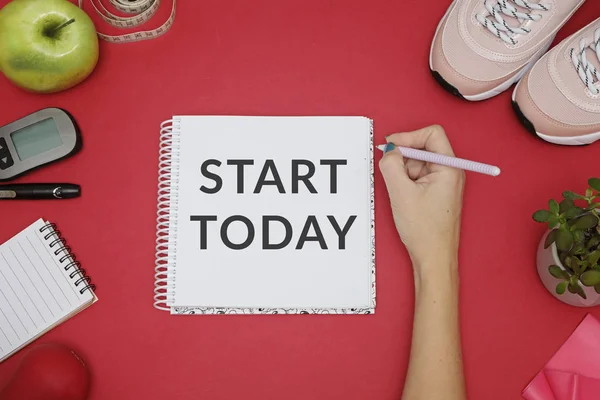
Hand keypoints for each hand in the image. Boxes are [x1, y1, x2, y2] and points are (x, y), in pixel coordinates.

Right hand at [379, 125, 464, 270]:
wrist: (433, 258)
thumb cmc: (425, 231)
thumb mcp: (401, 193)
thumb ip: (391, 166)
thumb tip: (388, 150)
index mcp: (449, 168)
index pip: (431, 134)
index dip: (408, 136)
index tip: (391, 147)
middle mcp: (450, 172)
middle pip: (423, 147)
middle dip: (403, 157)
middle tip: (390, 172)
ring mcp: (444, 182)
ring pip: (417, 163)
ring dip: (403, 172)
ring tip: (400, 193)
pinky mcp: (436, 192)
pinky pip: (418, 177)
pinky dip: (406, 182)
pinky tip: (403, 197)